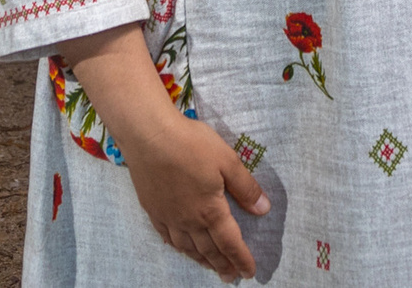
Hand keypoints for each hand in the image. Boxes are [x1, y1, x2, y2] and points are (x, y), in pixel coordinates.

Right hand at [52, 23, 266, 280]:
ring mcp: (168, 217)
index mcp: (210, 211)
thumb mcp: (227, 161)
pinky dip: (178, 247)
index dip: (241, 259)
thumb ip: (245, 188)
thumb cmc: (191, 144)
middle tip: (230, 276)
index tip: (249, 273)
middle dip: (222, 265)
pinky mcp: (152, 209)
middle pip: (208, 250)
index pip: (230, 242)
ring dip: (201, 260)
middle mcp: (188, 220)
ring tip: (210, 266)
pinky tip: (180, 246)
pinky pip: (167, 237)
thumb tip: (264, 210)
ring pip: (187, 247)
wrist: (148, 136)